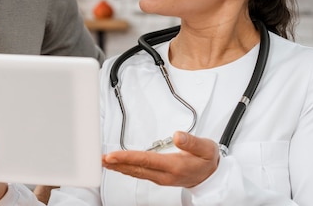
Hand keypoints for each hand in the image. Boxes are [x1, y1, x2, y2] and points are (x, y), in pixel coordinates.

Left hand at [101, 131, 218, 187]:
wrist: (211, 176)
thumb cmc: (206, 160)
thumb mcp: (205, 148)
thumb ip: (191, 141)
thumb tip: (178, 135)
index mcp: (174, 166)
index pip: (146, 161)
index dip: (127, 158)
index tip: (113, 156)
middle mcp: (165, 175)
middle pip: (137, 169)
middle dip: (117, 164)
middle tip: (101, 159)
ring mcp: (160, 178)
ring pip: (136, 173)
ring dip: (119, 167)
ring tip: (104, 162)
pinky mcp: (158, 177)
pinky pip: (139, 173)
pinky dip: (126, 169)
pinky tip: (118, 166)